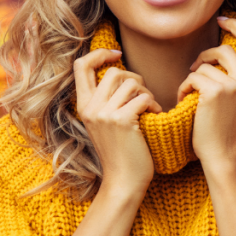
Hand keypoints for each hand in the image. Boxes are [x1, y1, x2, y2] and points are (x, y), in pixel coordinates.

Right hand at [74, 49, 162, 194]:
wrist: (123, 181)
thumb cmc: (120, 151)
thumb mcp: (103, 123)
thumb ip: (104, 99)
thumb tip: (118, 70)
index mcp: (83, 106)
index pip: (80, 65)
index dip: (99, 53)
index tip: (117, 54)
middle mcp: (90, 107)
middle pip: (114, 71)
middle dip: (134, 78)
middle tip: (142, 95)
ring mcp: (104, 114)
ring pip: (132, 83)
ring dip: (147, 93)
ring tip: (150, 109)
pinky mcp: (121, 120)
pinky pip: (144, 98)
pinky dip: (154, 105)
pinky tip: (154, 117)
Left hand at [176, 16, 235, 168]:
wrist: (223, 154)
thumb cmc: (227, 127)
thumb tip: (223, 47)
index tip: (222, 20)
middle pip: (224, 49)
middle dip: (205, 55)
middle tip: (194, 68)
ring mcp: (235, 85)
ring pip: (205, 64)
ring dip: (192, 77)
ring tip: (190, 94)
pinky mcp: (216, 91)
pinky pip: (193, 77)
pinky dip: (184, 87)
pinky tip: (184, 101)